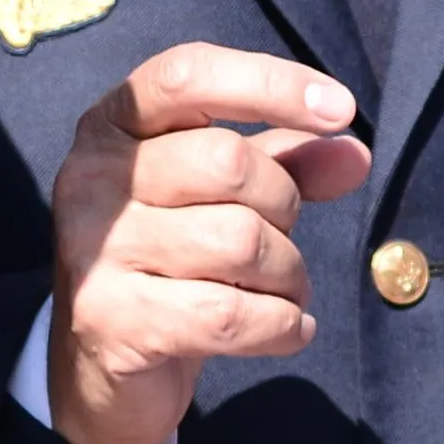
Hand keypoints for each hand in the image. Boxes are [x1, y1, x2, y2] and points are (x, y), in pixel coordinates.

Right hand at [45, 44, 371, 443]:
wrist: (101, 369)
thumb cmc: (172, 263)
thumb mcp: (225, 197)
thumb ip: (286, 164)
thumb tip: (353, 152)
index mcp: (112, 126)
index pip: (189, 74)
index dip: (270, 83)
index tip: (342, 109)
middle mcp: (90, 177)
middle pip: (230, 164)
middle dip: (285, 207)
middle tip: (283, 240)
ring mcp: (94, 250)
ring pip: (240, 242)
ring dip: (289, 276)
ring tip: (282, 291)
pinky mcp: (111, 320)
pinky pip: (232, 315)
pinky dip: (282, 326)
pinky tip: (286, 329)